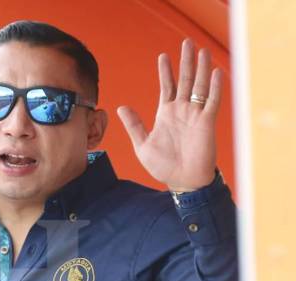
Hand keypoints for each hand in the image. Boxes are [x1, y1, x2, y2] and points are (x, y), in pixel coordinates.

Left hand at [117, 39, 220, 190]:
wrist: (182, 181)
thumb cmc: (163, 166)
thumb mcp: (142, 145)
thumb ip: (133, 125)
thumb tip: (121, 106)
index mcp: (165, 115)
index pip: (167, 87)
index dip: (165, 72)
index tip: (163, 56)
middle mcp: (181, 111)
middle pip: (185, 80)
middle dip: (185, 62)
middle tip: (186, 43)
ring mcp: (195, 116)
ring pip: (199, 86)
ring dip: (200, 69)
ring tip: (201, 51)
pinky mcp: (206, 123)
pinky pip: (212, 102)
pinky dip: (214, 87)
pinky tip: (214, 72)